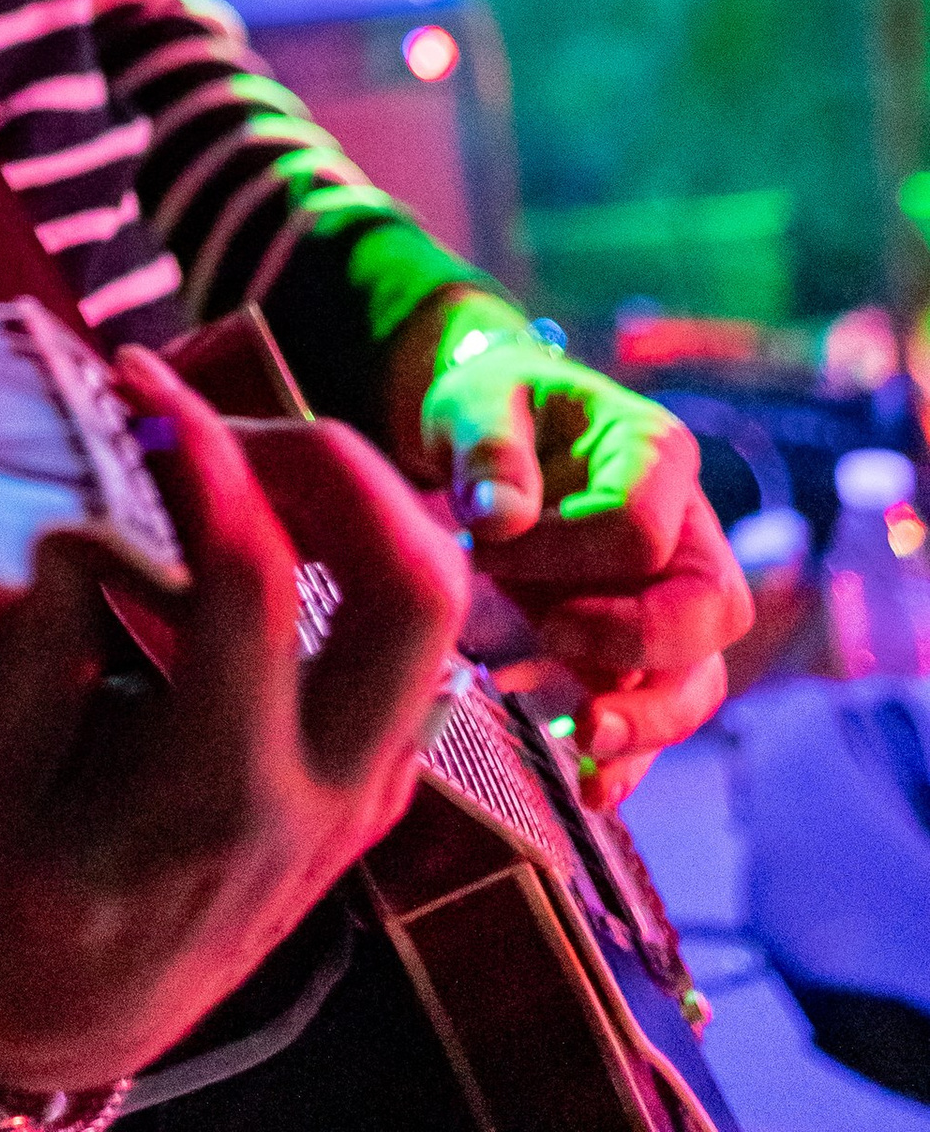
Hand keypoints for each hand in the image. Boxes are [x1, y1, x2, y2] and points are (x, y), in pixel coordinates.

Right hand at [0, 346, 461, 1101]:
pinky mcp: (375, 776)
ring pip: (432, 604)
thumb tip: (89, 505)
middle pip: (416, 587)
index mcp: (220, 798)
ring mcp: (369, 788)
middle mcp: (328, 793)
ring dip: (350, 501)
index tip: (144, 385)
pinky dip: (340, 555)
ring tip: (233, 457)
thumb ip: (46, 631)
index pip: (252, 584)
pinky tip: (241, 528)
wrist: (76, 1017)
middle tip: (220, 419)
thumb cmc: (17, 894)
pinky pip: (400, 641)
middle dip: (334, 462)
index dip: (204, 458)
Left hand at [393, 295, 749, 807]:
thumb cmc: (490, 406)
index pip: (643, 529)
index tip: (490, 543)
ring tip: (584, 739)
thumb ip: (488, 448)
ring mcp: (668, 596)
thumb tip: (499, 517)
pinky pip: (659, 712)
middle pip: (711, 610)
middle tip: (553, 638)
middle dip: (639, 645)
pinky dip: (632, 756)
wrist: (485, 432)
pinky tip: (593, 786)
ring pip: (698, 677)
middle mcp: (686, 530)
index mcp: (655, 454)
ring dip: (648, 719)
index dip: (568, 552)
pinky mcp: (637, 648)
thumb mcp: (476, 401)